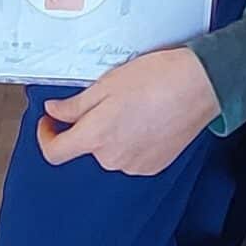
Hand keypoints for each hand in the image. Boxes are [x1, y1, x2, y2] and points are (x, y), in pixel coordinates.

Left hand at [38, 46, 221, 175]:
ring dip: (112, 133)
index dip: (46, 137)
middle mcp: (112, 157)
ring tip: (134, 106)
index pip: (55, 152)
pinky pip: (131, 156)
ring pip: (110, 151)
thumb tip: (54, 112)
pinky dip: (132, 141)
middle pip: (86, 147)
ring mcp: (134, 165)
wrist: (200, 86)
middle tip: (108, 99)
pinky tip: (147, 120)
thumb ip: (75, 105)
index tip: (50, 122)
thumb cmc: (156, 79)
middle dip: (90, 126)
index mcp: (97, 135)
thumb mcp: (107, 83)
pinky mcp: (153, 166)